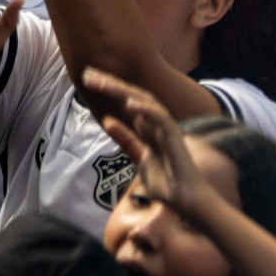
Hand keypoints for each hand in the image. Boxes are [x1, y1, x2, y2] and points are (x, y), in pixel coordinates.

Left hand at [88, 67, 229, 227]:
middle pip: (135, 97)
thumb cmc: (167, 183)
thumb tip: (108, 121)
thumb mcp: (139, 158)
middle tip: (89, 73)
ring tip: (103, 83)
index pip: (129, 101)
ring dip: (123, 91)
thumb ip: (126, 140)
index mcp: (150, 127)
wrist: (187, 201)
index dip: (110, 89)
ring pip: (146, 103)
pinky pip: (161, 119)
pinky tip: (129, 104)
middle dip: (111, 84)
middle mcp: (159, 123)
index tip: (89, 79)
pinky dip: (146, 110)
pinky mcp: (175, 139)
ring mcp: (168, 129)